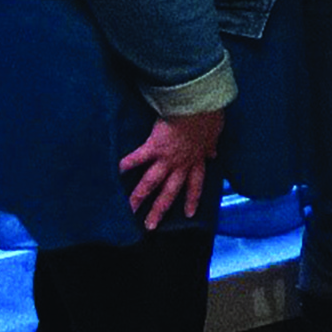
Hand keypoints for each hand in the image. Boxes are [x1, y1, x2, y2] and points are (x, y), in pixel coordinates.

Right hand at [119, 109, 224, 229]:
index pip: (196, 184)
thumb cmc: (210, 115)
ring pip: (151, 183)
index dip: (192, 198)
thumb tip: (213, 153)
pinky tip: (116, 172)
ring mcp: (167, 158)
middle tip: (150, 226)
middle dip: (159, 209)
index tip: (189, 213)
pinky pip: (137, 158)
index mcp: (197, 159)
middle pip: (170, 192)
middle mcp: (181, 164)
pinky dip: (127, 164)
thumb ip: (211, 145)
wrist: (200, 104)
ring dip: (139, 197)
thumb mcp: (215, 133)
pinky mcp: (154, 147)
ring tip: (128, 210)